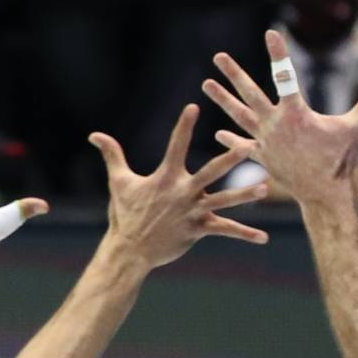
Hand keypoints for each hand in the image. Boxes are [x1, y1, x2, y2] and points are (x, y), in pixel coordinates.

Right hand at [91, 105, 269, 270]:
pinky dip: (245, 234)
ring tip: (264, 188)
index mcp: (166, 177)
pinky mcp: (198, 230)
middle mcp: (182, 192)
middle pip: (211, 171)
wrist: (131, 249)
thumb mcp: (119, 182)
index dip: (184, 126)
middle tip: (249, 146)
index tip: (194, 107)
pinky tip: (263, 238)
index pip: (176, 145)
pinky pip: (225, 231)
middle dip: (230, 159)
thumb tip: (94, 135)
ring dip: (244, 195)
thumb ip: (112, 155)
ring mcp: (192, 212)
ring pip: (224, 201)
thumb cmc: (125, 213)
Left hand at [201, 31, 357, 207]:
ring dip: (222, 100)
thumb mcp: (355, 129)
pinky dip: (231, 141)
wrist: (324, 195)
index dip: (280, 53)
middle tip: (218, 57)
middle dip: (234, 74)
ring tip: (205, 84)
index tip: (271, 33)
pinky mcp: (263, 158)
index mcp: (296, 114)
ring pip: (239, 116)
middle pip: (250, 93)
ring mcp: (266, 142)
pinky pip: (243, 146)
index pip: (286, 76)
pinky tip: (217, 133)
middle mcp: (276, 125)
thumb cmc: (340, 160)